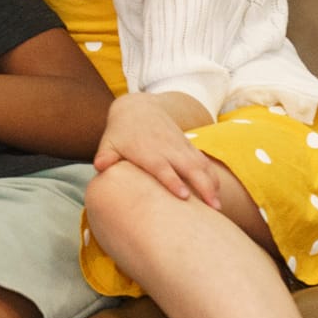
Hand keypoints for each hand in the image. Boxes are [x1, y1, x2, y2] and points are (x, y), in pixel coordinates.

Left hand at [93, 94, 220, 206]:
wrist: (138, 109)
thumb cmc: (121, 133)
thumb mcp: (109, 142)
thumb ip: (105, 156)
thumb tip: (99, 166)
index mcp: (148, 153)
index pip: (163, 169)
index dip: (173, 181)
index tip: (184, 196)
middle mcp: (168, 150)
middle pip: (190, 169)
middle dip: (202, 187)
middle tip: (213, 208)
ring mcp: (181, 148)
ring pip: (202, 166)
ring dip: (212, 184)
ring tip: (218, 206)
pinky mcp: (188, 147)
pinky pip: (205, 162)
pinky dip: (213, 176)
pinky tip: (217, 192)